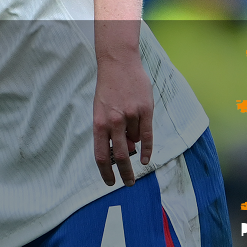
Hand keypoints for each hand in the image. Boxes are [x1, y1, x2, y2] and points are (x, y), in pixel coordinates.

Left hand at [92, 53, 153, 186]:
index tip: (110, 183)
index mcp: (99, 123)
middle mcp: (114, 121)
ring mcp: (130, 116)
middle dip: (125, 174)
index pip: (101, 155)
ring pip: (135, 141)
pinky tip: (146, 160)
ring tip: (129, 119)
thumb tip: (127, 150)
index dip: (106, 173)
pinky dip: (147, 150)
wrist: (118, 63)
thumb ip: (110, 131)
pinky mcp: (145, 110)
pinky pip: (147, 136)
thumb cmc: (108, 89)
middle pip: (119, 156)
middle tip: (128, 183)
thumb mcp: (101, 110)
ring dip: (134, 139)